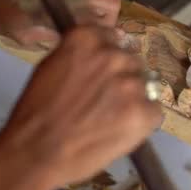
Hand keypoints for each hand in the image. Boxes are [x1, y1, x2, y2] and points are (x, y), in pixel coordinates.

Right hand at [0, 26, 161, 189]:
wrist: (36, 152)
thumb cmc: (36, 112)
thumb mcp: (51, 66)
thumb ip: (79, 53)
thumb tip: (102, 49)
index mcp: (87, 38)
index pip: (113, 37)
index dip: (108, 57)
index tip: (102, 72)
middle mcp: (113, 55)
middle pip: (132, 61)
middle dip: (122, 77)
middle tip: (104, 100)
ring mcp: (131, 83)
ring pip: (145, 85)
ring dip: (133, 99)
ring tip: (111, 118)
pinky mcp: (144, 111)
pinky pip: (154, 110)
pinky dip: (142, 121)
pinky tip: (122, 130)